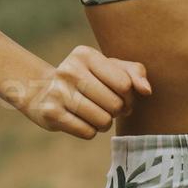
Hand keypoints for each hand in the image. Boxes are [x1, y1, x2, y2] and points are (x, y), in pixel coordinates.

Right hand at [18, 46, 151, 138]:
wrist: (41, 91)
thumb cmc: (86, 79)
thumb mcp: (109, 68)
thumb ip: (134, 73)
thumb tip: (146, 90)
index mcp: (85, 54)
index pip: (124, 84)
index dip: (129, 96)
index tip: (120, 95)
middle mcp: (69, 70)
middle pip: (115, 105)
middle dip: (116, 110)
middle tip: (106, 106)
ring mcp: (57, 92)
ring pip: (103, 121)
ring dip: (104, 123)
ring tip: (94, 114)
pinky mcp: (50, 113)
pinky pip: (87, 132)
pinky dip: (89, 131)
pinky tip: (80, 120)